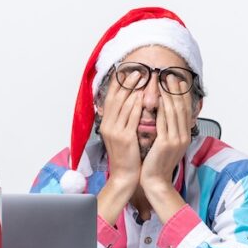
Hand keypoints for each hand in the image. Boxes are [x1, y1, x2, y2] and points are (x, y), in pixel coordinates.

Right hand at [96, 73, 143, 225]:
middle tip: (137, 71)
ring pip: (123, 105)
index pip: (110, 98)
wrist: (125, 176)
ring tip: (141, 78)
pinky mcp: (125, 138)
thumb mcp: (121, 135)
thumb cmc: (127, 155)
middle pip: (115, 98)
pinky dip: (135, 105)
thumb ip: (123, 119)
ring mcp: (115, 131)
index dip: (117, 83)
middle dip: (126, 82)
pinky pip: (131, 118)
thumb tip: (130, 102)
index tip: (126, 71)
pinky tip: (142, 96)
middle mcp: (108, 125)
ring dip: (132, 89)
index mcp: (106, 123)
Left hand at [141, 74, 192, 191]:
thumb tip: (167, 117)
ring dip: (170, 94)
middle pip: (182, 108)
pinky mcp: (166, 143)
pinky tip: (160, 98)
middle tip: (171, 76)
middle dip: (177, 90)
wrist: (155, 181)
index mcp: (184, 136)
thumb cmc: (158, 163)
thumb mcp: (167, 145)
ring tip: (165, 81)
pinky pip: (165, 121)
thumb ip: (169, 130)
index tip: (179, 82)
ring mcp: (176, 139)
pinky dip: (163, 108)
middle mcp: (183, 136)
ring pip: (174, 112)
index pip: (185, 111)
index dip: (183, 95)